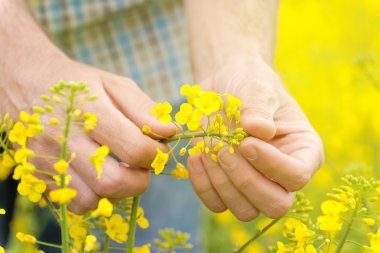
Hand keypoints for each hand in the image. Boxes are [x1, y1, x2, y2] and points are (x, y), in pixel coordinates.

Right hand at [1, 52, 175, 213]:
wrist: (26, 82)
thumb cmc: (78, 85)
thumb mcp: (114, 84)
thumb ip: (144, 109)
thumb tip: (170, 133)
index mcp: (89, 110)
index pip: (134, 148)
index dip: (156, 155)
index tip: (159, 150)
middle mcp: (64, 137)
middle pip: (111, 181)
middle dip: (139, 181)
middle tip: (142, 167)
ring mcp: (46, 159)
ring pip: (91, 200)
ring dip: (116, 192)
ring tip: (119, 171)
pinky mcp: (37, 174)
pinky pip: (73, 203)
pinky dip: (93, 197)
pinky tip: (97, 177)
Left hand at [187, 56, 323, 220]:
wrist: (223, 84)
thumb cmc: (248, 82)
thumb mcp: (256, 87)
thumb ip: (259, 107)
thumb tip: (260, 130)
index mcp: (303, 151)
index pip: (297, 176)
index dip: (271, 166)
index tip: (245, 142)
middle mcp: (282, 174)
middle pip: (274, 204)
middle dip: (244, 180)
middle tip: (223, 149)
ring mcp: (255, 184)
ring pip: (244, 210)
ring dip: (221, 183)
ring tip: (208, 149)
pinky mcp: (228, 186)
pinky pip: (217, 204)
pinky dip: (203, 185)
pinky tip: (196, 157)